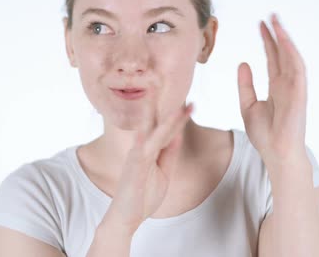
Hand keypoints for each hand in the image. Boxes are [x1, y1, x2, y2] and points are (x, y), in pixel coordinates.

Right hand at [104, 101, 193, 234]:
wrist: (125, 218)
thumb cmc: (142, 196)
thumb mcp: (163, 173)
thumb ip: (168, 154)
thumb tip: (178, 136)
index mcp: (151, 152)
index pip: (168, 132)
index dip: (180, 119)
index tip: (193, 106)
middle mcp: (143, 151)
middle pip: (160, 128)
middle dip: (174, 115)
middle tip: (187, 101)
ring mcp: (137, 159)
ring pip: (150, 135)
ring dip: (157, 119)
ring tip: (163, 103)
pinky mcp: (132, 170)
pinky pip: (138, 153)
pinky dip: (141, 139)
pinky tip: (144, 128)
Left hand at [237, 13, 308, 169]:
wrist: (276, 154)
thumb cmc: (264, 135)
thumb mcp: (247, 106)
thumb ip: (245, 85)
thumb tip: (242, 62)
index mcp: (276, 87)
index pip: (272, 58)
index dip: (267, 41)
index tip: (260, 25)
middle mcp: (287, 84)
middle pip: (282, 54)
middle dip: (276, 34)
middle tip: (269, 16)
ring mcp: (295, 88)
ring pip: (291, 57)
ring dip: (285, 39)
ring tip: (276, 22)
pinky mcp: (299, 94)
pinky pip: (297, 69)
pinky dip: (291, 53)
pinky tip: (284, 40)